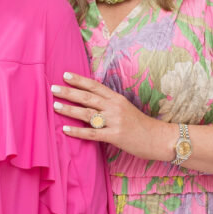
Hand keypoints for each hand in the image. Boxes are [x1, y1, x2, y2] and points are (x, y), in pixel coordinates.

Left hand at [52, 71, 170, 160]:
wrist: (159, 138)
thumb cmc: (141, 125)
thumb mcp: (126, 109)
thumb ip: (110, 104)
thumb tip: (91, 101)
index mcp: (117, 99)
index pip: (95, 86)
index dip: (79, 80)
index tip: (65, 75)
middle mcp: (115, 107)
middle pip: (88, 97)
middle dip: (70, 92)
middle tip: (53, 88)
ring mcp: (115, 121)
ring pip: (88, 113)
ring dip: (70, 109)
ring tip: (55, 106)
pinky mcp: (115, 136)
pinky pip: (93, 133)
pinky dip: (78, 131)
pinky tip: (66, 129)